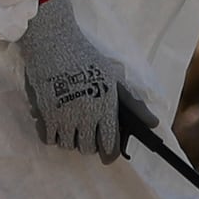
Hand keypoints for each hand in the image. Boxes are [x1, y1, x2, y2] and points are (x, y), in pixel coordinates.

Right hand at [14, 0, 138, 160]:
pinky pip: (48, 139)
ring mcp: (65, 114)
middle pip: (87, 148)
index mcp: (106, 105)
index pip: (110, 143)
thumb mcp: (112, 78)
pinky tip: (54, 122)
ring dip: (69, 139)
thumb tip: (153, 124)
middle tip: (84, 132)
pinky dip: (52, 134)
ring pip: (68, 145)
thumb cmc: (85, 58)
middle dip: (87, 143)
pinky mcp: (45, 112)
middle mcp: (87, 114)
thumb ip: (132, 104)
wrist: (53, 41)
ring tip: (69, 126)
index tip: (106, 156)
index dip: (109, 153)